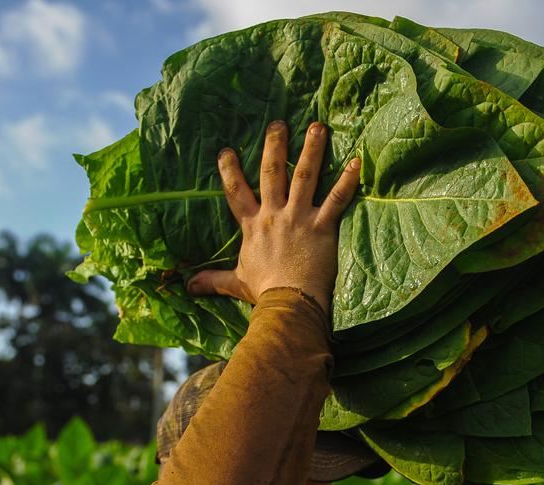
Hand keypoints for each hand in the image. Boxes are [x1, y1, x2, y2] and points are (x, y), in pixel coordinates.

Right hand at [186, 120, 360, 313]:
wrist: (288, 302)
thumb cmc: (265, 292)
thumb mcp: (236, 282)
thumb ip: (213, 279)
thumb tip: (187, 286)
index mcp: (253, 226)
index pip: (236, 192)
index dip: (229, 171)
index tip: (226, 151)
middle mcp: (274, 215)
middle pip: (272, 173)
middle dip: (274, 146)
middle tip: (278, 123)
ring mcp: (299, 218)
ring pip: (304, 176)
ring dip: (312, 150)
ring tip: (318, 127)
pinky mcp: (322, 226)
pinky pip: (337, 199)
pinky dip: (347, 180)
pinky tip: (356, 161)